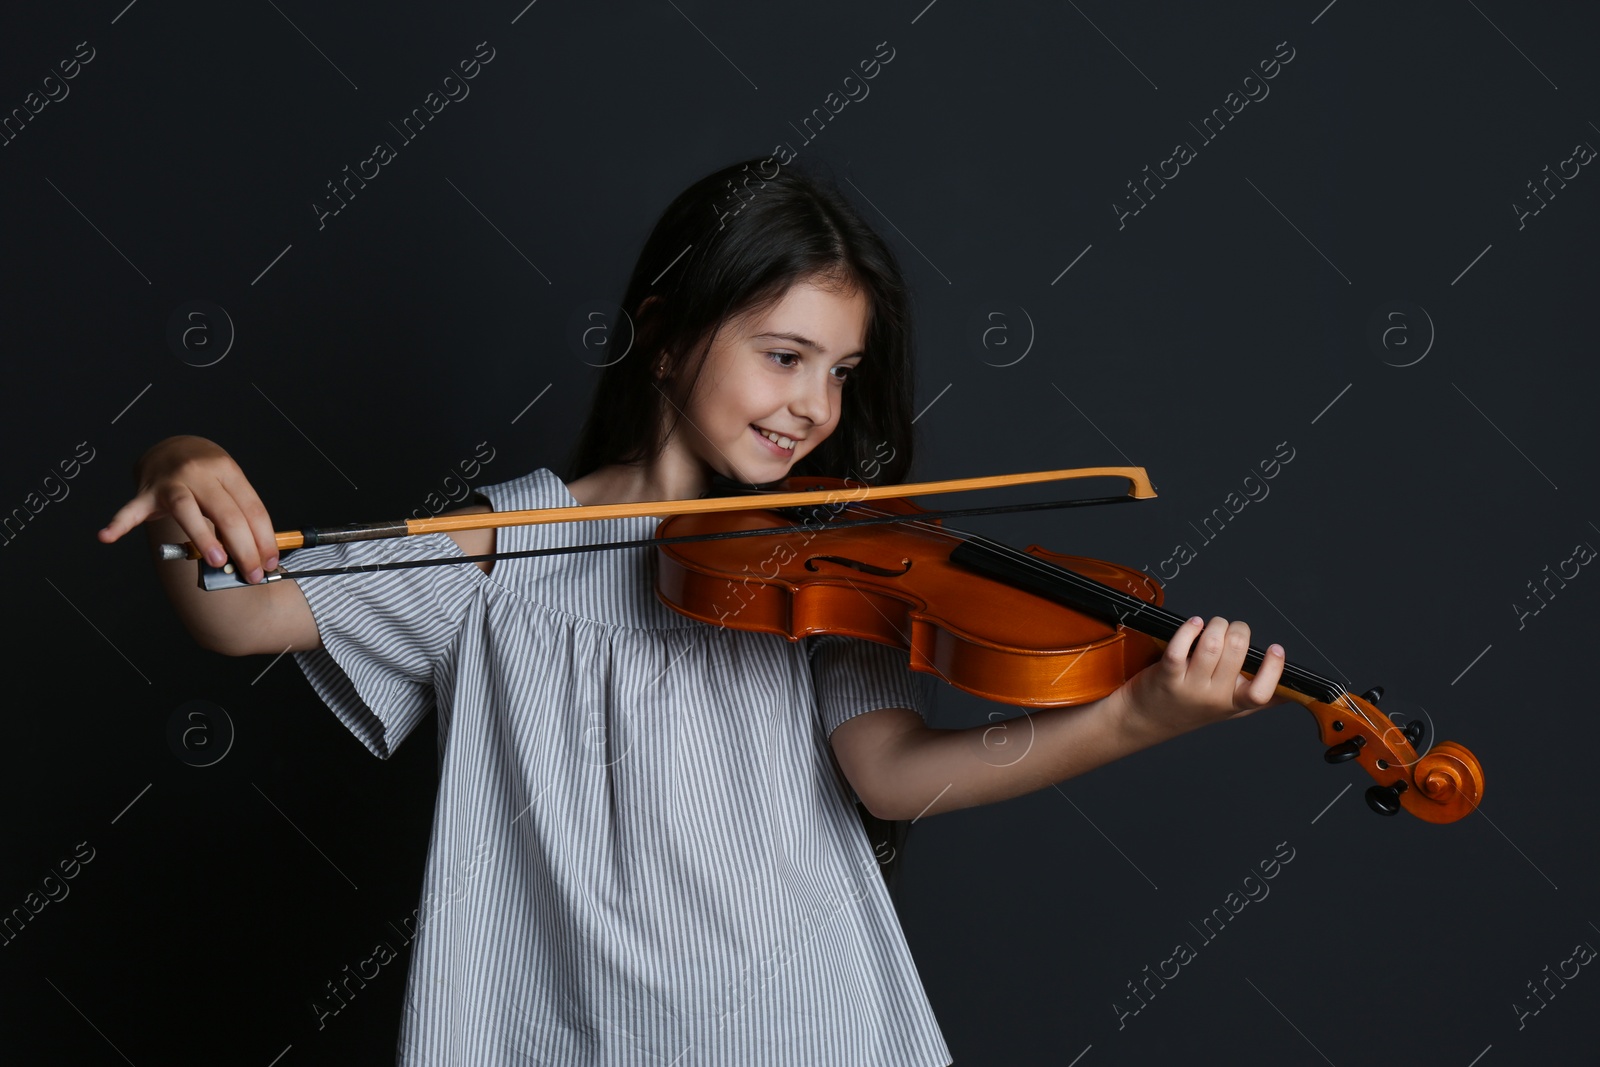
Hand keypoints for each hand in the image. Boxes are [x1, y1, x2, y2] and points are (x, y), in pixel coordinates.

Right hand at [98, 435, 280, 584]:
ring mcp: (170, 482)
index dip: (264, 539)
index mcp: (228, 472)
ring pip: (187, 510)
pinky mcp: (145, 492)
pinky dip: (118, 523)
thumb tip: (255, 555)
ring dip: (204, 537)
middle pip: (227, 514)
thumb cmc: (207, 474)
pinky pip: (131, 510)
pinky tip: (107, 536)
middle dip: (244, 548)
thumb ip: (239, 515)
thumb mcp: (228, 484)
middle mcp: (200, 474)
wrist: (173, 447)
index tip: (270, 563)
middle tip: (252, 573)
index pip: (252, 509)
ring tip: (218, 561)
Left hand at [1119, 615, 1285, 740]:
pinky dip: (1190, 629)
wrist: (1143, 720)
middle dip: (1238, 630)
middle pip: (1236, 655)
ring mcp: (1189, 686)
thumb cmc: (1187, 709)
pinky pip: (1181, 647)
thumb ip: (1256, 699)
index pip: (1261, 693)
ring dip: (1216, 625)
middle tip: (1232, 629)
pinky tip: (1194, 624)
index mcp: (1233, 704)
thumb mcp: (1226, 710)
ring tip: (1213, 624)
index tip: (1275, 649)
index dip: (1273, 670)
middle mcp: (1213, 697)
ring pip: (1212, 646)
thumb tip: (1294, 693)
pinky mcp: (1166, 675)